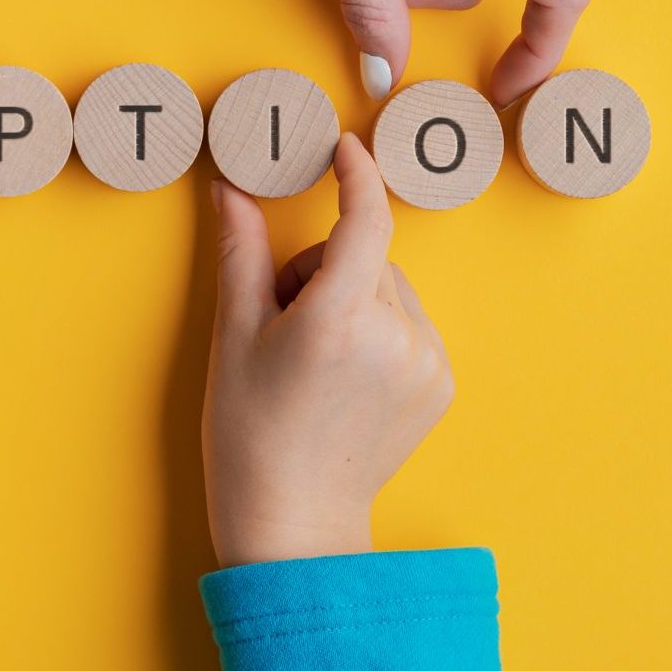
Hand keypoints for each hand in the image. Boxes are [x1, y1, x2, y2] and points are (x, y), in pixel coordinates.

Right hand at [204, 136, 452, 567]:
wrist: (294, 522)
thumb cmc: (249, 434)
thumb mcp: (234, 337)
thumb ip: (240, 252)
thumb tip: (230, 187)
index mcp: (339, 320)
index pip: (365, 219)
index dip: (355, 175)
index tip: (342, 148)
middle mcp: (395, 336)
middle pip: (367, 257)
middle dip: (325, 270)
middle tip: (285, 325)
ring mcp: (426, 363)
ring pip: (390, 289)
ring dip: (355, 299)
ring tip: (315, 360)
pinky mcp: (441, 384)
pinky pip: (409, 324)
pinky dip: (380, 331)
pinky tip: (346, 379)